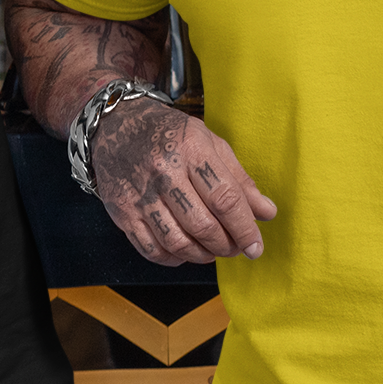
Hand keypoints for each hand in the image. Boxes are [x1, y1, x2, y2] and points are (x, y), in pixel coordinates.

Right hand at [90, 99, 277, 265]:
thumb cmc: (170, 134)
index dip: (245, 228)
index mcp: (191, 149)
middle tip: (236, 248)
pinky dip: (173, 258)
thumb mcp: (210, 142)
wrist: (116, 125)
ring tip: (213, 250)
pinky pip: (151, 248)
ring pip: (177, 242)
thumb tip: (266, 212)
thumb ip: (239, 179)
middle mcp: (163, 172)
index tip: (256, 246)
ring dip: (202, 255)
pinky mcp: (122, 211)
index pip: (225, 198)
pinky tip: (184, 251)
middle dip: (226, 245)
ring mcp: (139, 194)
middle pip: (203, 225)